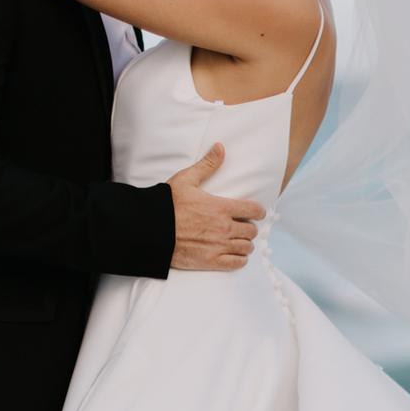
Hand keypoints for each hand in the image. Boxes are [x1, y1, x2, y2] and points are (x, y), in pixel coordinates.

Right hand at [167, 145, 264, 270]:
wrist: (151, 231)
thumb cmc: (167, 205)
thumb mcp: (186, 180)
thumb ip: (207, 165)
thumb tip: (220, 147)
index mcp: (221, 207)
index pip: (254, 210)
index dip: (258, 211)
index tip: (256, 213)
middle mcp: (224, 228)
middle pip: (252, 231)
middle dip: (249, 228)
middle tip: (242, 227)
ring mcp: (218, 246)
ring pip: (246, 247)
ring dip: (245, 244)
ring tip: (238, 241)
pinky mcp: (211, 262)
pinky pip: (236, 263)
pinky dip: (239, 260)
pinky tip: (235, 256)